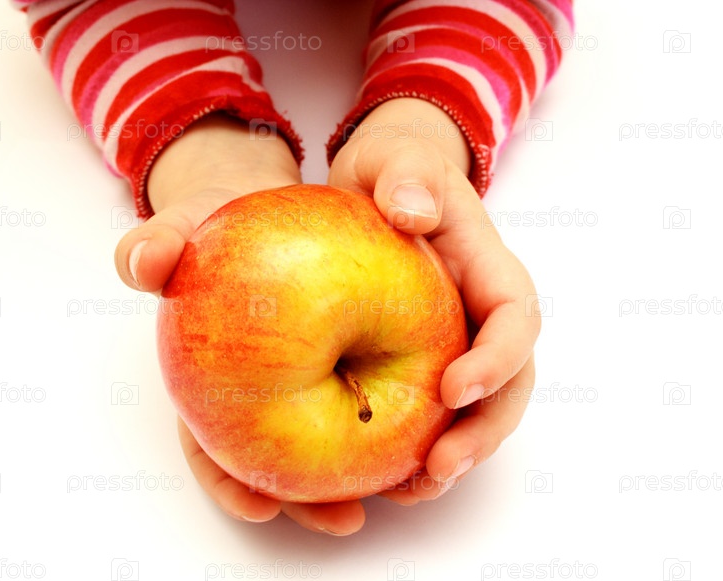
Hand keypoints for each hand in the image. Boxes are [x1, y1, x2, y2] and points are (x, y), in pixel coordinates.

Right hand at [114, 114, 366, 534]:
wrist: (255, 208)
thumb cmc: (212, 229)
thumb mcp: (180, 231)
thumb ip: (154, 246)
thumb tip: (147, 261)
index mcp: (211, 384)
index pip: (209, 449)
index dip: (229, 483)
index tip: (261, 507)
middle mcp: (259, 394)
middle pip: (279, 464)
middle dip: (310, 500)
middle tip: (346, 518)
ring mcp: (305, 378)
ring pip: (332, 442)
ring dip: (365, 472)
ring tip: (405, 488)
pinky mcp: (348, 355)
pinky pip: (374, 393)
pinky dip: (396, 416)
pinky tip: (427, 426)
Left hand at [328, 98, 540, 502]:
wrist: (381, 188)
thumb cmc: (392, 171)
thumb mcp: (396, 157)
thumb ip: (406, 174)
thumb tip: (411, 210)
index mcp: (488, 270)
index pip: (514, 320)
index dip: (496, 360)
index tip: (453, 389)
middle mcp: (482, 315)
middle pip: (508, 384)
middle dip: (483, 431)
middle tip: (439, 468)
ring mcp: (459, 342)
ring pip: (480, 410)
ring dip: (457, 454)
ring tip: (412, 489)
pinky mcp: (428, 361)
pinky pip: (438, 414)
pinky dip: (422, 448)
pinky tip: (387, 476)